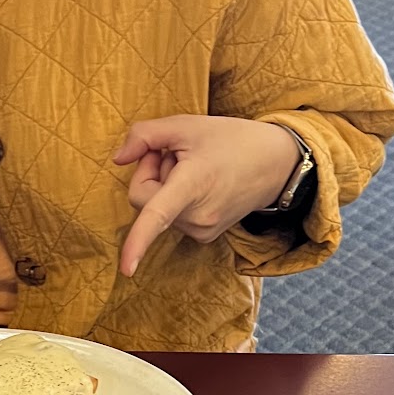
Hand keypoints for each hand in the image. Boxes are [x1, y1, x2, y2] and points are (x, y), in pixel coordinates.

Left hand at [113, 116, 300, 277]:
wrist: (276, 163)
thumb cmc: (230, 139)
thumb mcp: (186, 125)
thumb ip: (144, 135)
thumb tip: (117, 159)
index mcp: (192, 185)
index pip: (157, 216)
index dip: (137, 242)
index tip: (126, 269)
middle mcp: (197, 216)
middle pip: (143, 199)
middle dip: (151, 172)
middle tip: (177, 153)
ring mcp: (202, 229)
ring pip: (157, 208)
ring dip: (166, 185)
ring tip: (197, 168)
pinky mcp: (205, 235)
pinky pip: (173, 217)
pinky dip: (178, 198)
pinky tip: (202, 183)